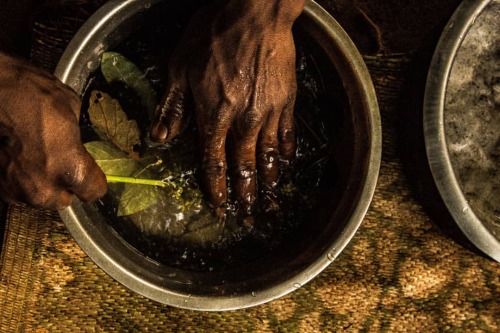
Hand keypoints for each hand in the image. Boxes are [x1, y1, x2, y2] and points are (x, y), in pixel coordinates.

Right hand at [0, 53, 106, 209]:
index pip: (95, 191)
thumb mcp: (71, 109)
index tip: (90, 169)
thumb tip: (75, 141)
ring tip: (34, 155)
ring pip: (39, 196)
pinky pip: (18, 190)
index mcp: (72, 170)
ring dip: (41, 181)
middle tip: (58, 160)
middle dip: (64, 183)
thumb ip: (77, 137)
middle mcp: (45, 189)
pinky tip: (17, 157)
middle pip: (65, 199)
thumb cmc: (32, 94)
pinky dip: (20, 178)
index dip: (94, 179)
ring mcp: (18, 191)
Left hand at [150, 0, 304, 218]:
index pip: (213, 161)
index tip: (219, 207)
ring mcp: (268, 111)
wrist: (255, 13)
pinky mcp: (286, 101)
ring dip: (268, 180)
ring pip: (268, 155)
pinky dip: (285, 152)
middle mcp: (243, 119)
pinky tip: (285, 164)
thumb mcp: (180, 66)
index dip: (215, 188)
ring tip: (269, 199)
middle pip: (244, 166)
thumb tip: (159, 136)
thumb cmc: (214, 36)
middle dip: (245, 193)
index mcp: (214, 113)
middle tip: (248, 215)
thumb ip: (172, 105)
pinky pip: (287, 134)